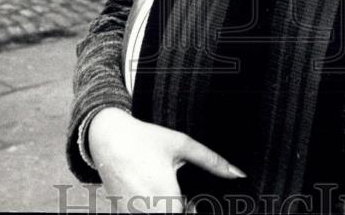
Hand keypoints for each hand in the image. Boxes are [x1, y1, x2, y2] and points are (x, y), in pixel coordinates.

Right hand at [88, 108, 244, 212]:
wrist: (106, 138)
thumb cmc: (144, 139)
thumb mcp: (181, 144)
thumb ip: (211, 161)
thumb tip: (237, 173)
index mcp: (167, 200)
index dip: (195, 208)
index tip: (193, 200)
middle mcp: (148, 212)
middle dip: (182, 207)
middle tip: (181, 191)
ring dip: (164, 207)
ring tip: (162, 186)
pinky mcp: (122, 213)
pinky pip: (142, 213)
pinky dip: (150, 206)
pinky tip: (149, 187)